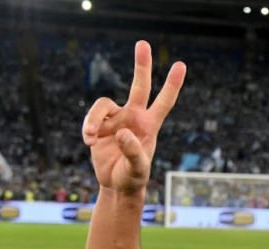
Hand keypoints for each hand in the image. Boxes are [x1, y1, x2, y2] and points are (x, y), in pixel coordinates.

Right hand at [82, 41, 185, 194]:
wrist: (117, 185)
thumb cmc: (133, 178)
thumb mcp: (137, 169)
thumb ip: (133, 152)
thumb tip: (122, 133)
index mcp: (150, 126)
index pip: (164, 102)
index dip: (172, 84)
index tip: (180, 64)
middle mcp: (134, 117)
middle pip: (139, 86)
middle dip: (142, 65)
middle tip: (143, 43)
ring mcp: (116, 120)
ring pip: (103, 105)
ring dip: (93, 119)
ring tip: (89, 137)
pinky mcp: (99, 125)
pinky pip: (91, 118)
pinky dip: (87, 127)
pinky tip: (89, 142)